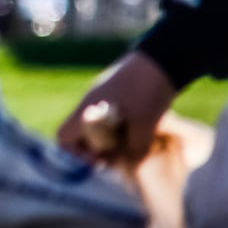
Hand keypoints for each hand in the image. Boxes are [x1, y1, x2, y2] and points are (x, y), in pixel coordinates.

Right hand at [56, 50, 177, 163]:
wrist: (163, 60)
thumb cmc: (147, 93)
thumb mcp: (143, 127)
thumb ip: (135, 151)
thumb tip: (132, 168)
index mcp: (88, 110)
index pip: (64, 137)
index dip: (75, 154)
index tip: (98, 161)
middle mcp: (91, 104)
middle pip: (81, 134)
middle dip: (98, 150)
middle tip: (118, 159)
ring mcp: (104, 98)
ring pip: (99, 127)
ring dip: (112, 140)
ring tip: (133, 147)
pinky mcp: (118, 95)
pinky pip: (112, 118)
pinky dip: (121, 129)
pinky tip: (141, 133)